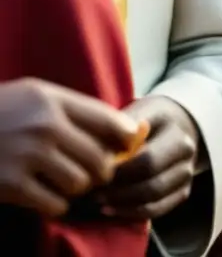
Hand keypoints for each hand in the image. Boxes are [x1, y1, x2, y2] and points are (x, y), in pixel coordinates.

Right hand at [0, 79, 140, 217]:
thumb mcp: (34, 95)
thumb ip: (77, 109)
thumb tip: (129, 131)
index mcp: (52, 99)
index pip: (110, 121)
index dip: (126, 139)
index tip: (127, 148)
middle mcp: (44, 125)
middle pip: (100, 159)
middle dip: (100, 171)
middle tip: (91, 172)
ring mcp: (27, 155)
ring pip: (81, 184)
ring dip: (76, 188)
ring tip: (63, 181)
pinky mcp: (10, 184)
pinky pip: (55, 204)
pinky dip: (55, 205)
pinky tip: (43, 195)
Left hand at [95, 96, 199, 219]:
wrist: (177, 124)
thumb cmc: (148, 119)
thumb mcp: (136, 113)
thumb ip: (120, 130)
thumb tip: (99, 155)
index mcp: (176, 132)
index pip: (147, 160)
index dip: (119, 173)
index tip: (94, 173)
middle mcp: (187, 153)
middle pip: (152, 184)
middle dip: (119, 192)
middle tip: (93, 192)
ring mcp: (187, 173)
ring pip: (154, 199)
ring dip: (123, 204)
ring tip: (99, 200)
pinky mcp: (183, 191)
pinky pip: (158, 209)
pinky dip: (133, 213)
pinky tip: (112, 209)